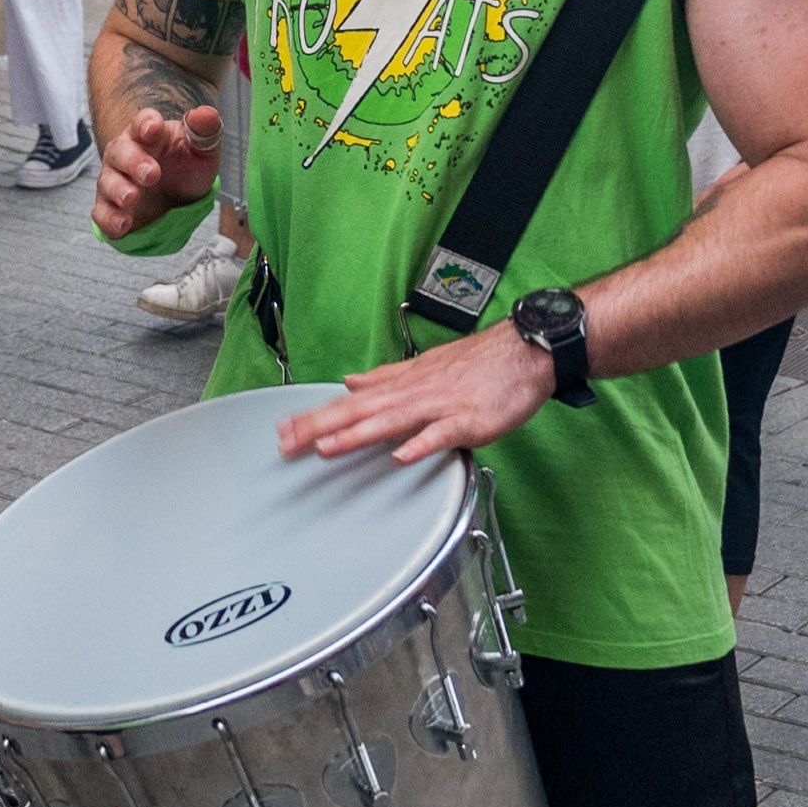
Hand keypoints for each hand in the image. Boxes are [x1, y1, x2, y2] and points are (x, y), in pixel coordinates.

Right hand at [92, 102, 220, 237]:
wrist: (179, 200)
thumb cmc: (186, 168)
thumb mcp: (203, 149)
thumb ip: (204, 130)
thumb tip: (206, 113)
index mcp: (147, 134)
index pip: (142, 122)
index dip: (146, 124)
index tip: (154, 130)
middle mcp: (125, 155)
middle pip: (120, 152)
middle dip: (133, 162)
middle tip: (152, 174)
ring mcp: (114, 182)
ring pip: (107, 182)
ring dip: (118, 190)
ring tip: (132, 199)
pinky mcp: (110, 209)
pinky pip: (102, 213)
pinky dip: (109, 219)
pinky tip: (123, 225)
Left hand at [274, 325, 554, 467]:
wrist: (524, 351)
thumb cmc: (478, 364)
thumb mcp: (424, 367)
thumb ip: (385, 378)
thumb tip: (351, 382)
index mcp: (402, 384)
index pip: (349, 402)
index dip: (314, 416)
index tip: (283, 431)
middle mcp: (413, 393)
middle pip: (358, 412)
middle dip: (320, 427)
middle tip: (286, 443)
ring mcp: (439, 407)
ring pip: (390, 421)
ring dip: (356, 434)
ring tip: (325, 447)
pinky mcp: (467, 420)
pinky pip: (440, 434)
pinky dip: (420, 444)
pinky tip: (401, 455)